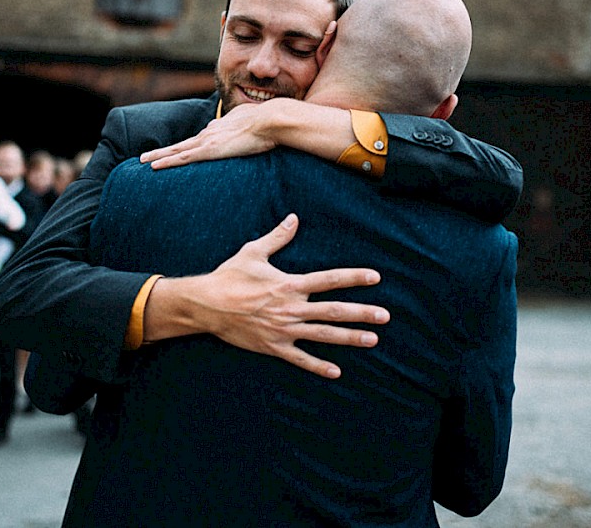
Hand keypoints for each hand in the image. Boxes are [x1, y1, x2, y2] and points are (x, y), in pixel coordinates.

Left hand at [140, 102, 278, 168]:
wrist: (270, 120)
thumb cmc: (267, 123)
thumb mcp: (251, 124)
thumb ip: (240, 128)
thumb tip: (240, 131)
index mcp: (219, 129)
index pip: (197, 140)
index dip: (184, 146)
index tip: (175, 151)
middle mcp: (209, 133)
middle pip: (181, 144)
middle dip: (162, 151)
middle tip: (145, 157)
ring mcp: (208, 141)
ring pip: (176, 150)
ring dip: (158, 156)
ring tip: (143, 162)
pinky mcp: (210, 150)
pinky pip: (183, 158)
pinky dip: (167, 162)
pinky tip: (154, 167)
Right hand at [148, 214, 388, 378]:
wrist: (206, 305)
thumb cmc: (229, 277)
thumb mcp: (254, 252)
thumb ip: (278, 237)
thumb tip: (293, 218)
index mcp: (290, 284)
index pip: (329, 279)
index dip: (354, 277)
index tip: (375, 277)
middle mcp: (291, 308)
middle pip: (334, 311)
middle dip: (362, 313)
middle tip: (385, 316)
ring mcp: (284, 329)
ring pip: (324, 335)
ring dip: (350, 338)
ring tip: (372, 340)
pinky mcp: (273, 346)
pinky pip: (300, 359)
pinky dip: (318, 366)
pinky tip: (336, 372)